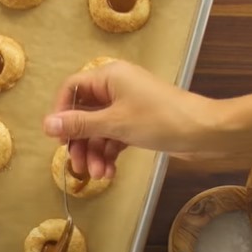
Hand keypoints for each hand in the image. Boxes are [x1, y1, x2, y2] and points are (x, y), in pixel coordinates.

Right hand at [43, 61, 221, 178]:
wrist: (205, 132)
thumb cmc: (159, 120)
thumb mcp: (114, 123)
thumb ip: (79, 124)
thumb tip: (46, 124)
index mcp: (108, 76)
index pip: (71, 89)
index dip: (61, 113)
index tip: (59, 139)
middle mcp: (116, 87)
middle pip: (84, 113)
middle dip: (80, 141)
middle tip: (78, 166)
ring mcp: (128, 105)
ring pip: (99, 128)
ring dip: (95, 152)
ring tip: (99, 175)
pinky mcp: (138, 123)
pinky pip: (114, 136)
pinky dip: (109, 153)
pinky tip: (109, 172)